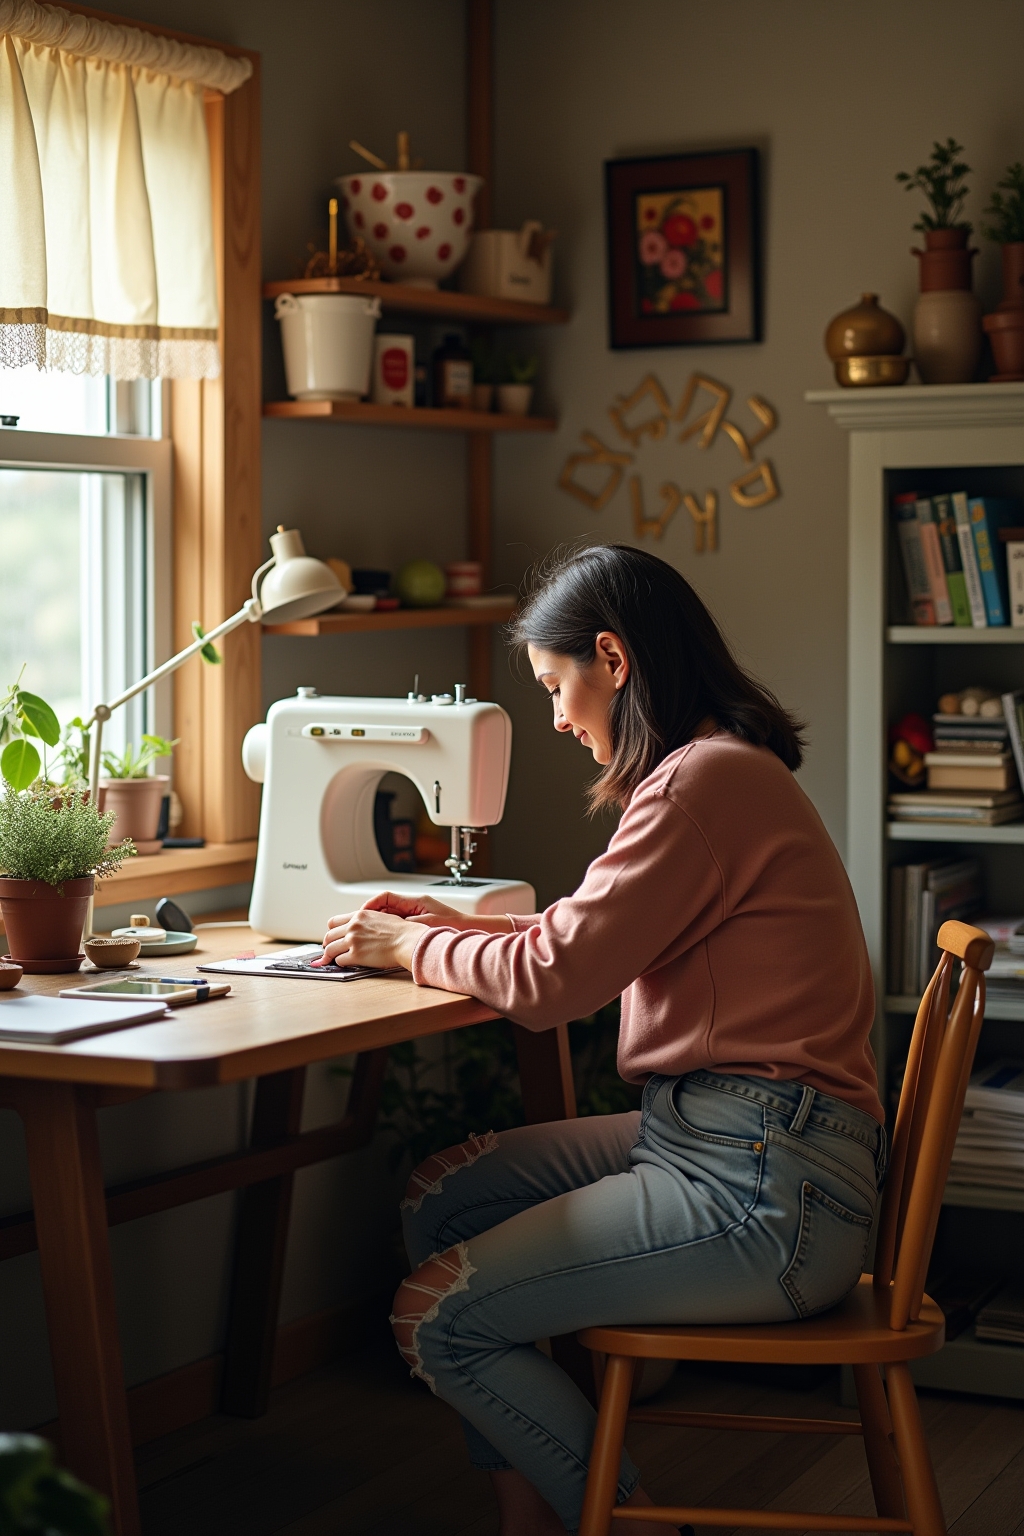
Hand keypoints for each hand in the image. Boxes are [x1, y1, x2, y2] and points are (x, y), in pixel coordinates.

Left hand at [313, 907, 420, 970]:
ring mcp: (353, 941)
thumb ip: (367, 920)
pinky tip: (344, 964)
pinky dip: (340, 963)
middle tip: (328, 951)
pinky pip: (339, 960)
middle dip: (327, 944)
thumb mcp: (381, 917)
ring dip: (329, 956)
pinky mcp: (356, 955)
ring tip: (329, 960)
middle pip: (329, 936)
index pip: (334, 922)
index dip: (331, 931)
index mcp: (359, 915)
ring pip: (330, 949)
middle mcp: (353, 926)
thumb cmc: (400, 931)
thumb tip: (362, 928)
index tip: (331, 937)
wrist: (407, 941)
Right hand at [361, 891, 513, 933]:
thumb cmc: (454, 925)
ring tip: (369, 933)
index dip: (371, 904)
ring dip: (379, 923)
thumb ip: (408, 924)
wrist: (471, 930)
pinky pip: (398, 924)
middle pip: (385, 906)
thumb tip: (390, 927)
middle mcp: (415, 905)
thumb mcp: (428, 924)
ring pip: (390, 916)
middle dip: (371, 914)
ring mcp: (416, 914)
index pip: (386, 897)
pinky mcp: (419, 923)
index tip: (361, 913)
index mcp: (416, 901)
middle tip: (359, 924)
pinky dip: (389, 930)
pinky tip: (384, 940)